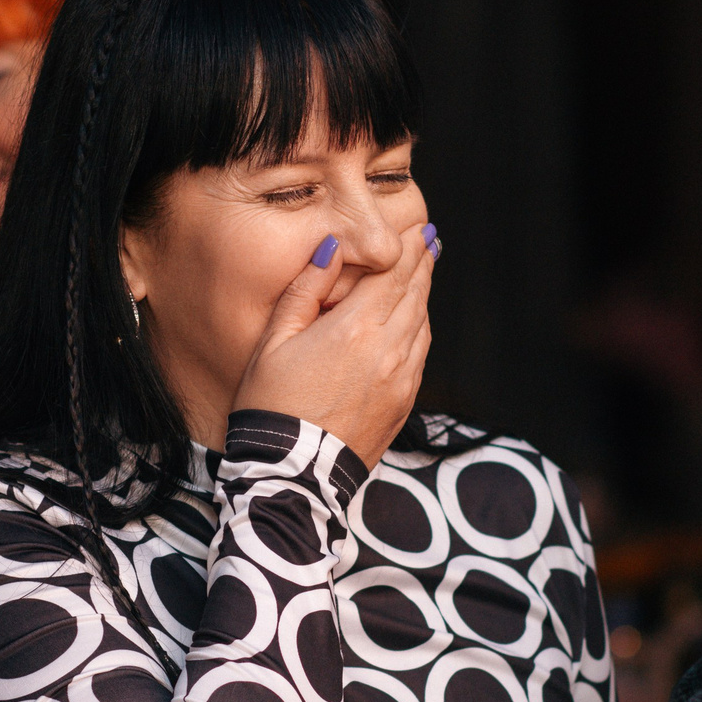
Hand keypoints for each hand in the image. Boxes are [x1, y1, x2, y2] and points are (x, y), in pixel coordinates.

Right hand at [231, 220, 437, 468]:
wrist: (291, 474)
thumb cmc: (272, 407)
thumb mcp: (274, 342)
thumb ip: (305, 291)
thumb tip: (330, 250)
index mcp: (354, 329)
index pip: (394, 273)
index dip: (409, 247)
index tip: (418, 227)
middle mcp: (387, 351)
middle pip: (416, 294)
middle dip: (422, 264)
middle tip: (428, 241)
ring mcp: (401, 380)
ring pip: (423, 324)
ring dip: (422, 297)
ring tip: (421, 275)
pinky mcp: (404, 404)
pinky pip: (420, 356)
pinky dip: (419, 331)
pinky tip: (412, 323)